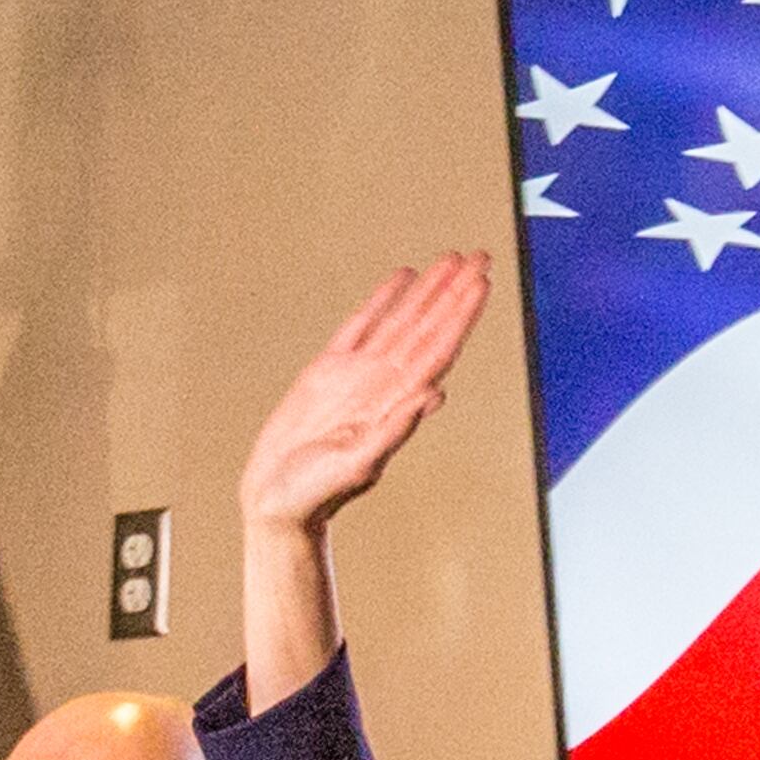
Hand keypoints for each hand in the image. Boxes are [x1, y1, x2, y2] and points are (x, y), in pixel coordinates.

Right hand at [238, 255, 491, 540]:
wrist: (278, 502)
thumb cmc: (316, 495)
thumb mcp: (358, 464)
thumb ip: (395, 430)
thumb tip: (433, 396)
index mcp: (397, 403)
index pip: (439, 349)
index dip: (461, 315)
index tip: (482, 282)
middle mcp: (385, 385)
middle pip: (429, 327)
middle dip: (455, 292)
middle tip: (480, 256)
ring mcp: (359, 376)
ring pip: (402, 320)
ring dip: (429, 291)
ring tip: (451, 259)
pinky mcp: (328, 371)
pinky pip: (361, 326)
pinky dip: (382, 301)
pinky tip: (402, 279)